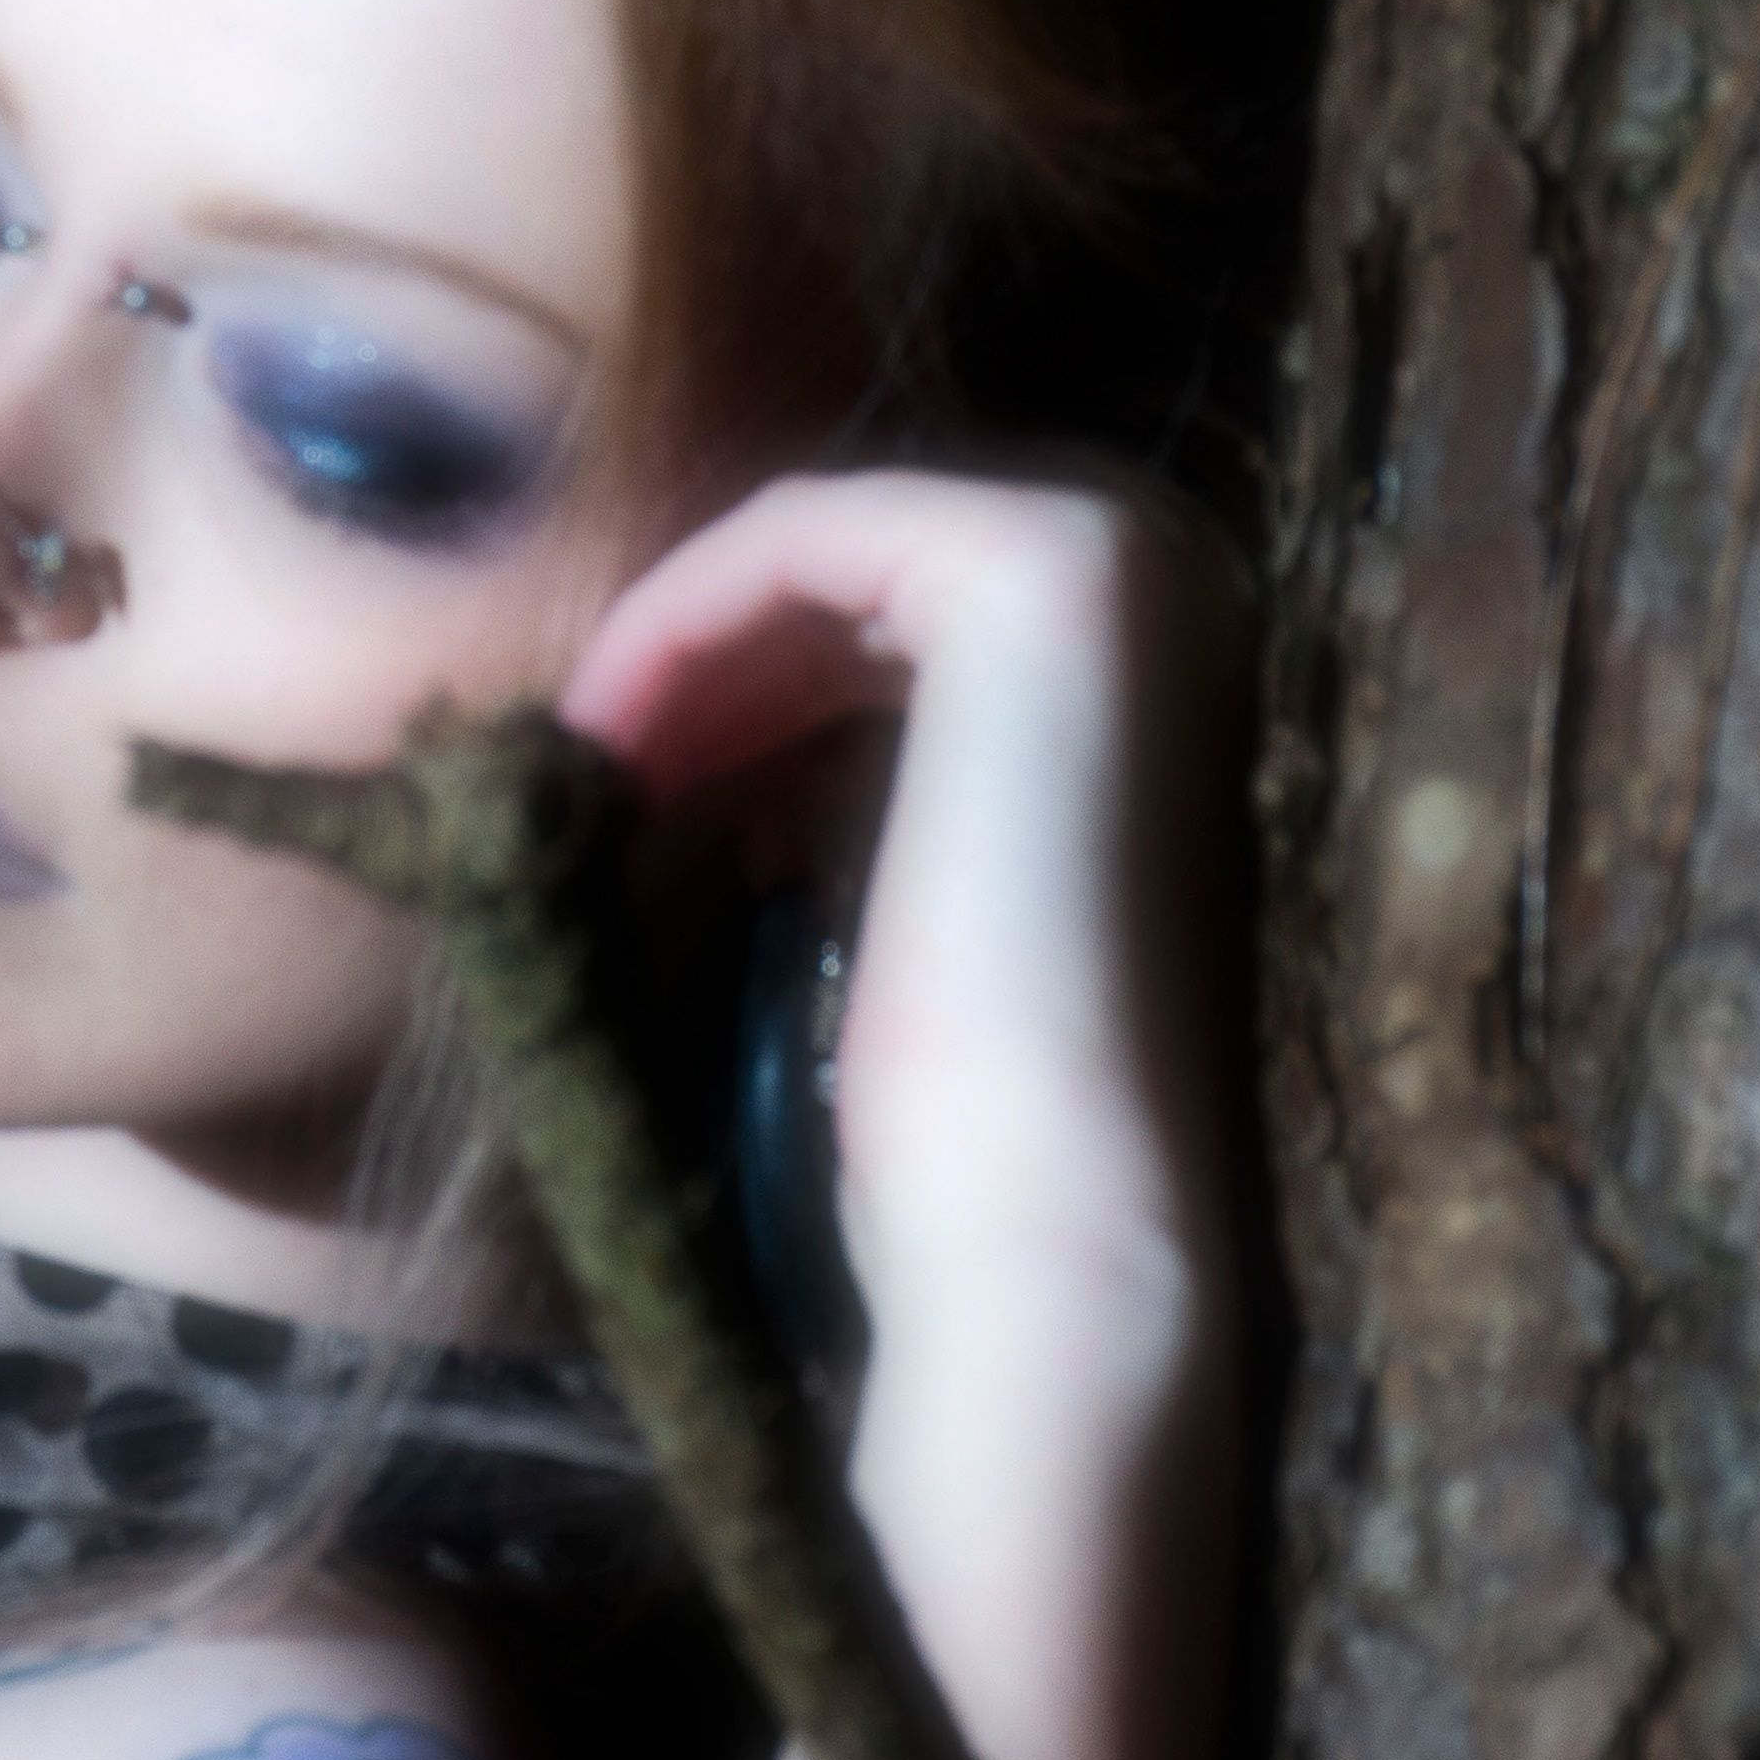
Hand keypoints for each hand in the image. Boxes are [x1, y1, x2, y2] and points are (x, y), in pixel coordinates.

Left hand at [562, 470, 1247, 1369]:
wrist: (1042, 1229)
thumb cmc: (957, 1129)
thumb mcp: (895, 915)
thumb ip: (852, 806)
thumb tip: (727, 780)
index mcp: (1161, 691)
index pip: (905, 624)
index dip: (739, 693)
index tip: (619, 803)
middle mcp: (1178, 600)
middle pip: (861, 580)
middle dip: (704, 667)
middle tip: (581, 788)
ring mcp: (1128, 570)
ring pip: (822, 548)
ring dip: (678, 649)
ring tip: (586, 783)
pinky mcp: (1049, 570)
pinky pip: (806, 530)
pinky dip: (679, 615)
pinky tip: (611, 740)